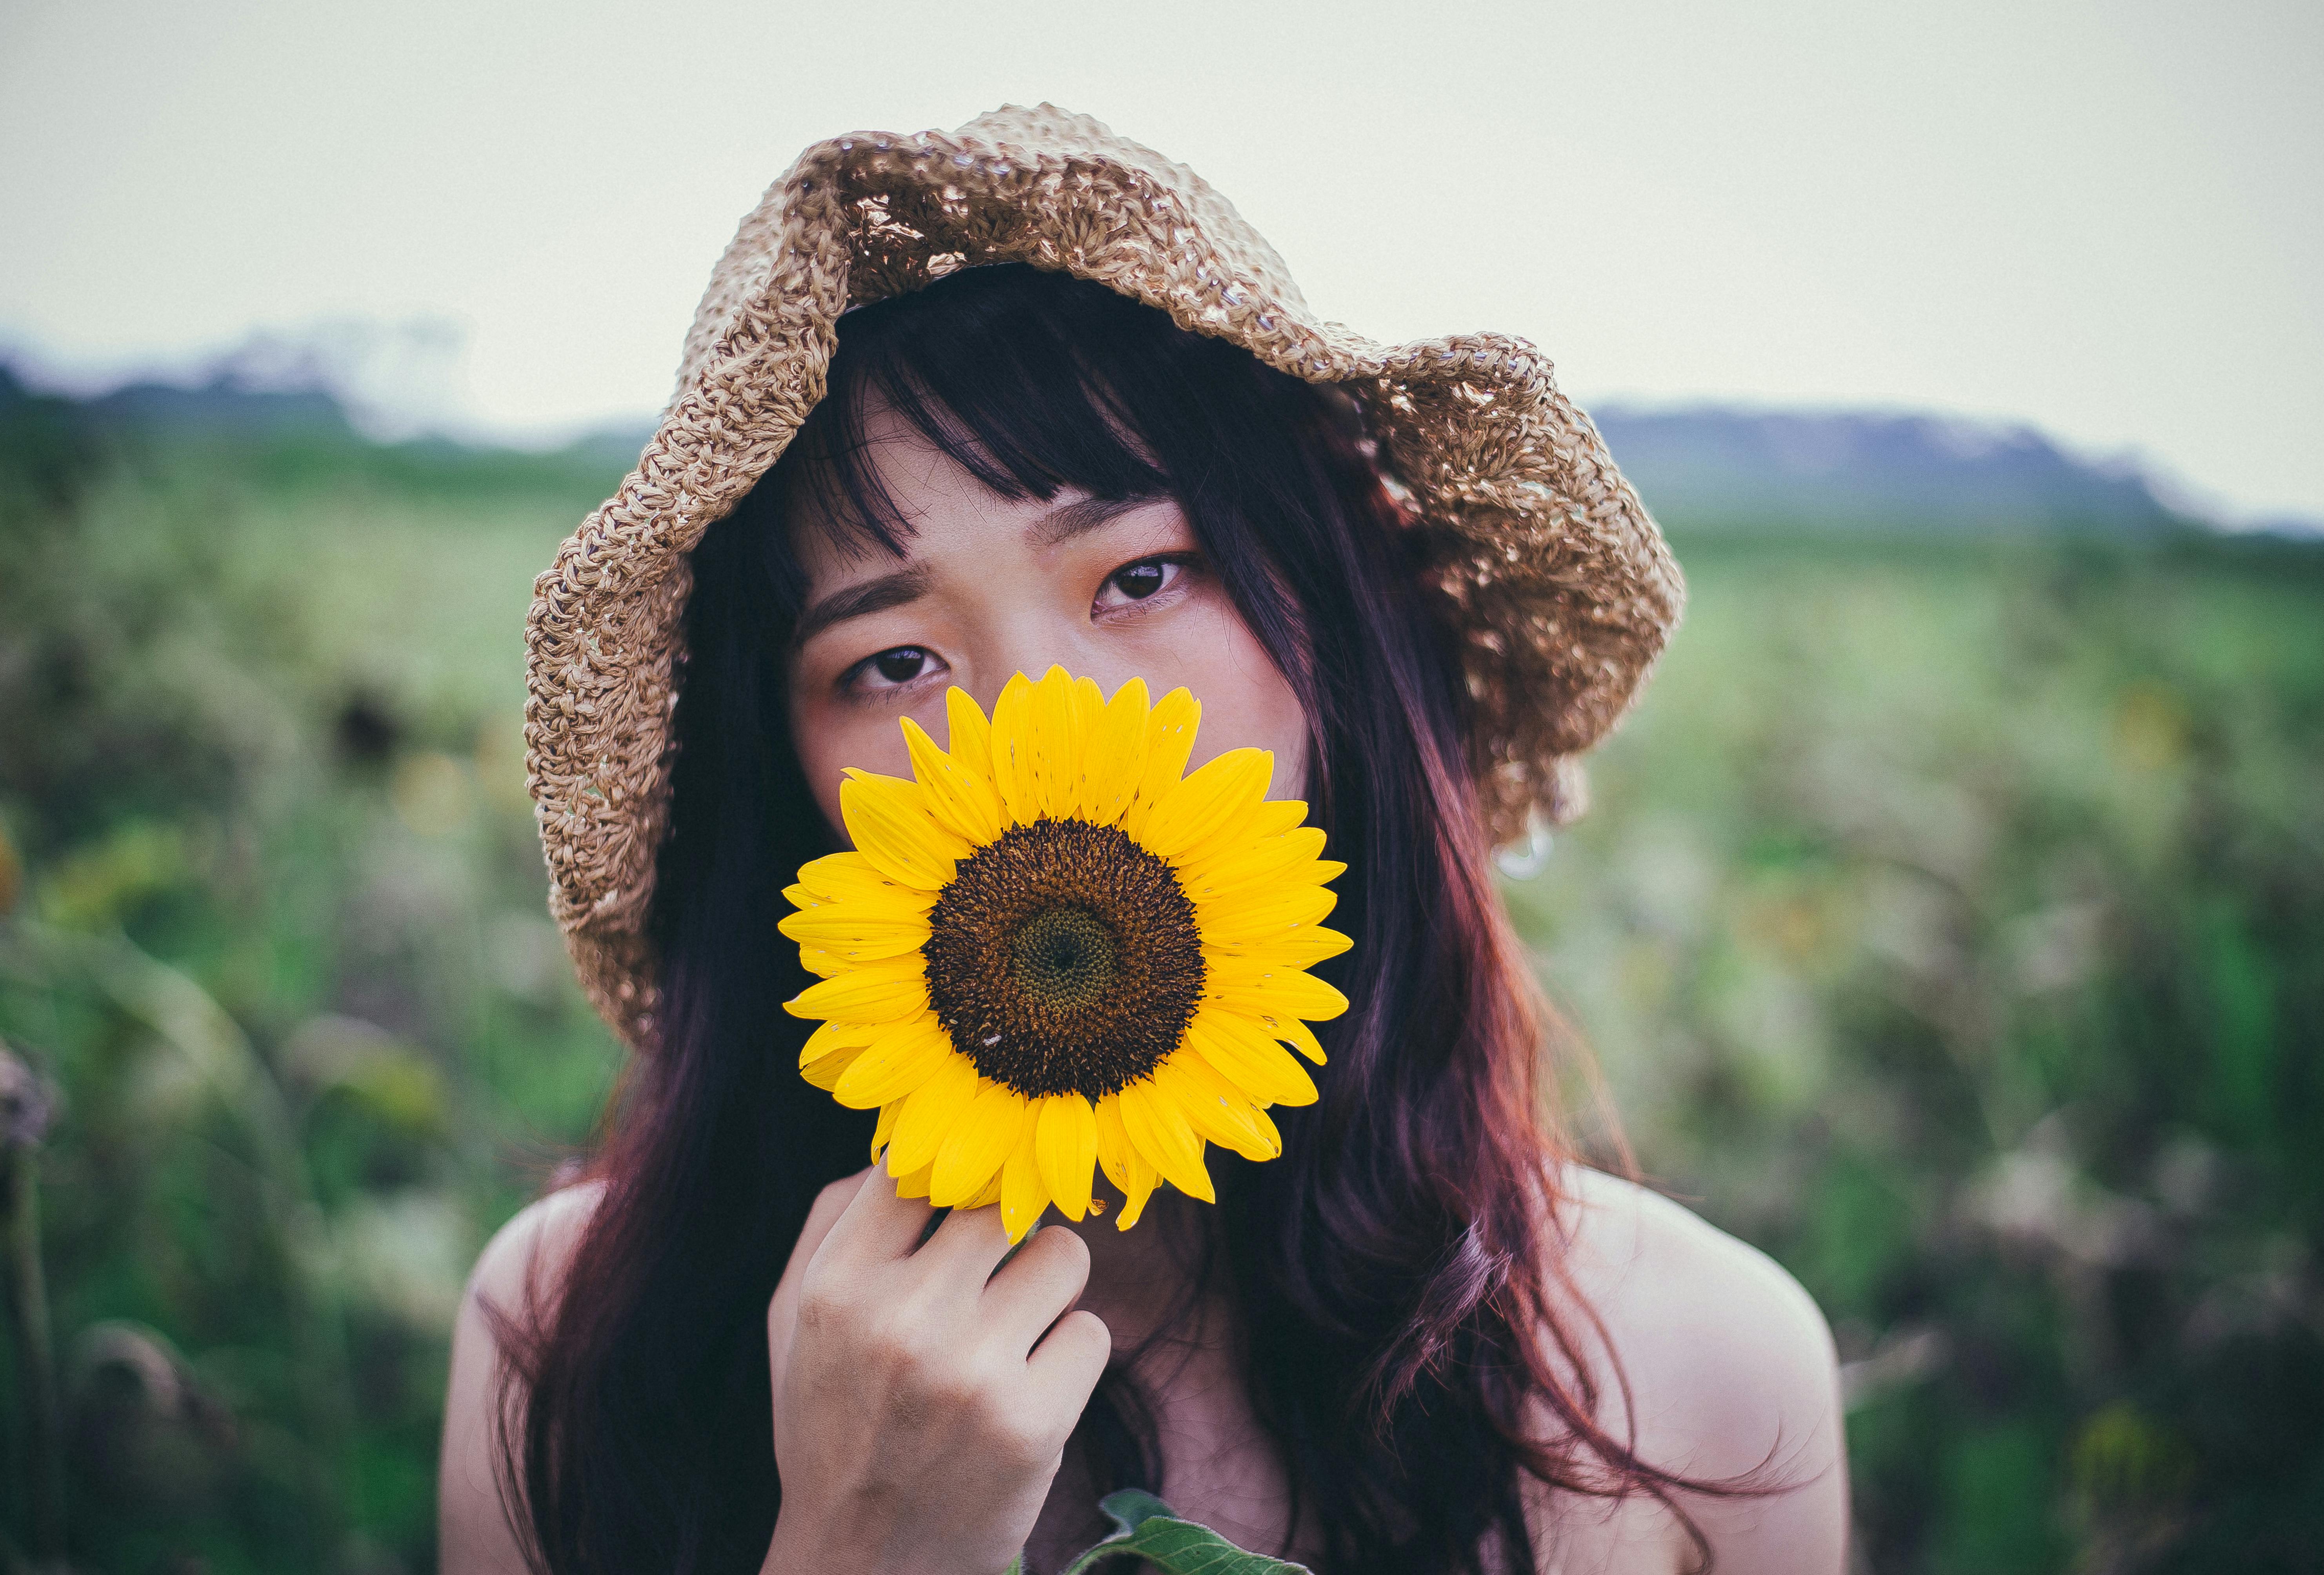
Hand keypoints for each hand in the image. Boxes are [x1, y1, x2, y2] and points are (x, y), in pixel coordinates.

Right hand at [761, 1167, 1110, 1574]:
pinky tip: (1025, 1394)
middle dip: (1012, 1229)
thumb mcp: (799, 1320)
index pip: (915, 1164)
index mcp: (836, 1285)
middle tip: (996, 1273)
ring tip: (1010, 1338)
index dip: (954, 1168)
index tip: (966, 1190)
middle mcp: (902, 1319)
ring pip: (1066, 1255)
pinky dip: (1069, 1359)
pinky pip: (1092, 1332)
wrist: (863, 1565)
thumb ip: (837, 1219)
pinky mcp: (1033, 1423)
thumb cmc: (836, 1422)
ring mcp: (970, 1372)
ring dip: (1049, 1290)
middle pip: (1006, 1200)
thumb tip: (909, 1139)